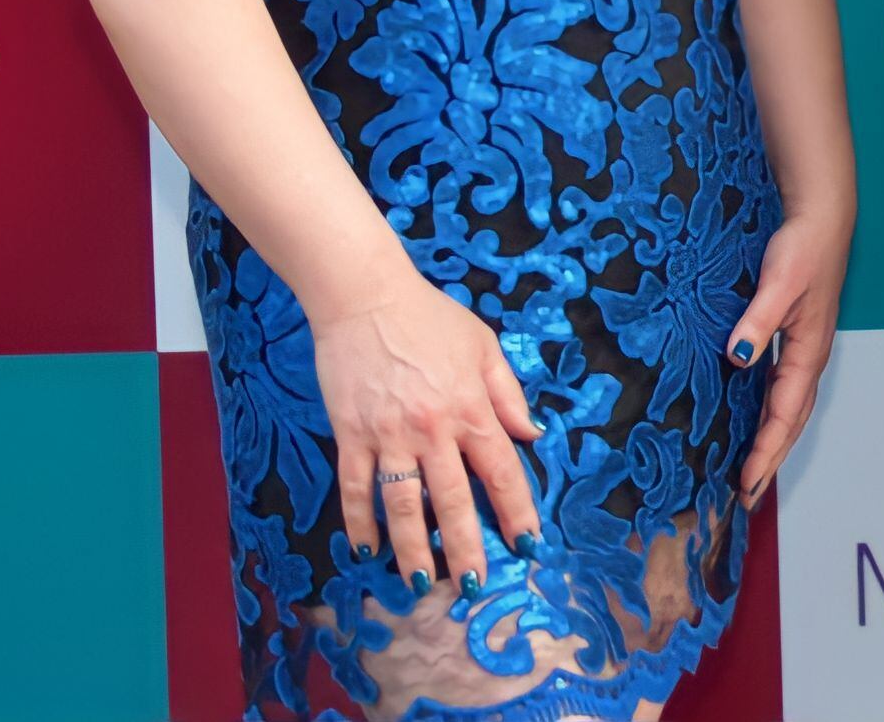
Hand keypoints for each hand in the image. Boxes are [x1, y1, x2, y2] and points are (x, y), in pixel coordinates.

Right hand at [311, 275, 541, 595]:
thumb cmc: (430, 317)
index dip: (516, 512)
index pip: (501, 471)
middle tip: (474, 585)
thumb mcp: (483, 346)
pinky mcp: (351, 434)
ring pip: (403, 504)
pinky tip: (366, 548)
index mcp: (471, 408)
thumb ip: (507, 394)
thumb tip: (533, 434)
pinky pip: (356, 486)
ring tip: (421, 580)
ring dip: (412, 546)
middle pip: (454, 499)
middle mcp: (433, 428)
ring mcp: (389, 435)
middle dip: (467, 547)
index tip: (526, 545)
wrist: (365, 297)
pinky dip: (359, 520)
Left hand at [731, 206, 853, 506]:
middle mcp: (809, 357)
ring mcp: (805, 349)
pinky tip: (754, 421)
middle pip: (792, 420)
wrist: (821, 216)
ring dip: (774, 441)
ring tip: (752, 471)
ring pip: (790, 407)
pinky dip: (772, 415)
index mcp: (808, 351)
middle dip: (773, 459)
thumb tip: (738, 360)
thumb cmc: (803, 247)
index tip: (747, 483)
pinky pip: (784, 389)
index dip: (767, 451)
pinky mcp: (797, 337)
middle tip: (748, 496)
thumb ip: (759, 321)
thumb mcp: (779, 282)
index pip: (786, 414)